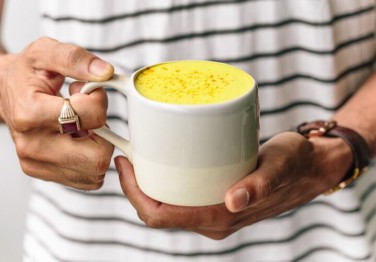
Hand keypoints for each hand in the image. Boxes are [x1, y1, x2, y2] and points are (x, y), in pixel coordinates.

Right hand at [0, 37, 114, 189]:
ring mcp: (37, 163)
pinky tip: (77, 141)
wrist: (5, 92)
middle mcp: (32, 145)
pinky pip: (88, 179)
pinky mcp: (44, 173)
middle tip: (88, 116)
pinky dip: (90, 160)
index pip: (90, 118)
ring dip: (97, 147)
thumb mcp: (46, 52)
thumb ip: (76, 58)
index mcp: (30, 113)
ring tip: (79, 127)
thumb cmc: (26, 73)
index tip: (86, 92)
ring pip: (96, 171)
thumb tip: (105, 73)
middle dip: (104, 133)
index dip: (98, 101)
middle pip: (97, 157)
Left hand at [115, 132, 351, 238]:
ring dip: (148, 184)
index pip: (161, 216)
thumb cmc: (295, 165)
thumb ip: (260, 185)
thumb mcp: (279, 167)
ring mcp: (213, 212)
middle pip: (158, 211)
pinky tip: (163, 161)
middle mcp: (213, 220)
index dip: (134, 194)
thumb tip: (234, 201)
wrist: (309, 168)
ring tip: (140, 154)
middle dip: (135, 188)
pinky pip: (181, 198)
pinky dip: (165, 183)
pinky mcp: (216, 200)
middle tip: (128, 154)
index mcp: (220, 218)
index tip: (124, 163)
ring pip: (168, 205)